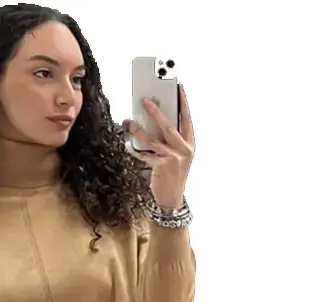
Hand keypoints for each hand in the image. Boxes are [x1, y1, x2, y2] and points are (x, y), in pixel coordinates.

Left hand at [123, 82, 194, 208]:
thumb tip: (156, 118)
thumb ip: (171, 138)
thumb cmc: (172, 174)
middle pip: (169, 126)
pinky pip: (144, 155)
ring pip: (153, 140)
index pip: (187, 118)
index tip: (178, 86)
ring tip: (128, 122)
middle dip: (156, 112)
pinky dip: (134, 149)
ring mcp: (173, 159)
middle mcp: (184, 150)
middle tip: (145, 100)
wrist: (171, 199)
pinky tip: (127, 143)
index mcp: (190, 143)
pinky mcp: (161, 167)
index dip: (183, 102)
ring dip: (139, 130)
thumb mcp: (178, 154)